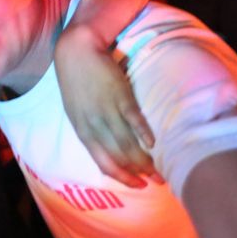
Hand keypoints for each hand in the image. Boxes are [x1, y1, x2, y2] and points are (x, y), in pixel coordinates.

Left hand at [54, 23, 160, 187]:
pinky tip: (153, 144)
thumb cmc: (78, 82)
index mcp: (83, 131)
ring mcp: (107, 110)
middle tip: (157, 181)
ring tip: (159, 169)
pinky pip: (133, 119)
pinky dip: (143, 133)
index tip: (138, 186)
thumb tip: (111, 151)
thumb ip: (92, 132)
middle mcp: (95, 125)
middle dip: (139, 173)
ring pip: (127, 143)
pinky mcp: (119, 95)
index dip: (122, 177)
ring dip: (144, 159)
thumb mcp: (78, 112)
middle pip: (119, 157)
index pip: (104, 163)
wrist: (77, 51)